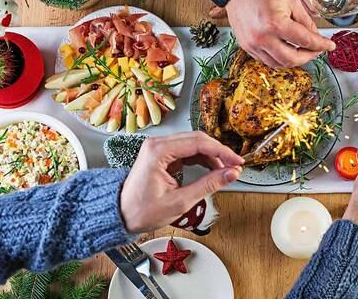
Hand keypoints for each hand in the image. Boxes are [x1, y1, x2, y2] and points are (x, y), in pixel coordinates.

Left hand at [120, 132, 244, 233]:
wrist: (120, 216)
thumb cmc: (141, 211)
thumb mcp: (180, 201)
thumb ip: (208, 185)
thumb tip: (230, 174)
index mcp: (158, 150)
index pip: (199, 143)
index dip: (222, 152)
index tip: (237, 162)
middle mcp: (158, 144)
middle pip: (198, 140)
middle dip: (219, 153)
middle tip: (235, 166)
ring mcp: (159, 148)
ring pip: (194, 144)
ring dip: (211, 156)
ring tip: (225, 171)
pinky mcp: (162, 155)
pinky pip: (187, 151)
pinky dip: (201, 159)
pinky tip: (212, 169)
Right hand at [224, 0, 335, 67]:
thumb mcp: (291, 1)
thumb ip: (306, 21)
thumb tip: (315, 36)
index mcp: (276, 24)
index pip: (305, 41)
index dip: (321, 45)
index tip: (330, 46)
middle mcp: (263, 38)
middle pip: (292, 60)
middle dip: (309, 57)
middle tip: (317, 50)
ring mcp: (253, 45)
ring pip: (279, 64)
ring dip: (294, 60)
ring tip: (303, 51)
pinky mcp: (247, 47)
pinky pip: (267, 60)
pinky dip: (280, 59)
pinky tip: (288, 51)